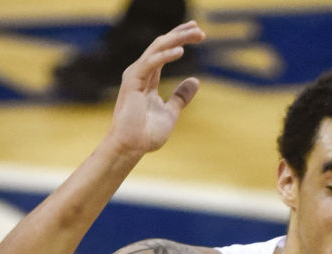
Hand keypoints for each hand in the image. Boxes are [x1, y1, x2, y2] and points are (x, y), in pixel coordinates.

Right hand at [108, 23, 204, 158]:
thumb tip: (195, 80)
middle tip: (200, 29)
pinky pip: (150, 63)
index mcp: (149, 77)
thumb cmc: (147, 132)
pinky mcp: (132, 81)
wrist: (132, 147)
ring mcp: (136, 74)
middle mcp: (141, 71)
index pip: (165, 51)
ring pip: (157, 48)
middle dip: (180, 34)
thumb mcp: (171, 112)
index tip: (198, 33)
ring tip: (195, 34)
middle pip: (162, 45)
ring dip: (176, 39)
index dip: (180, 40)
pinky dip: (165, 56)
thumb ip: (181, 96)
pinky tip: (181, 51)